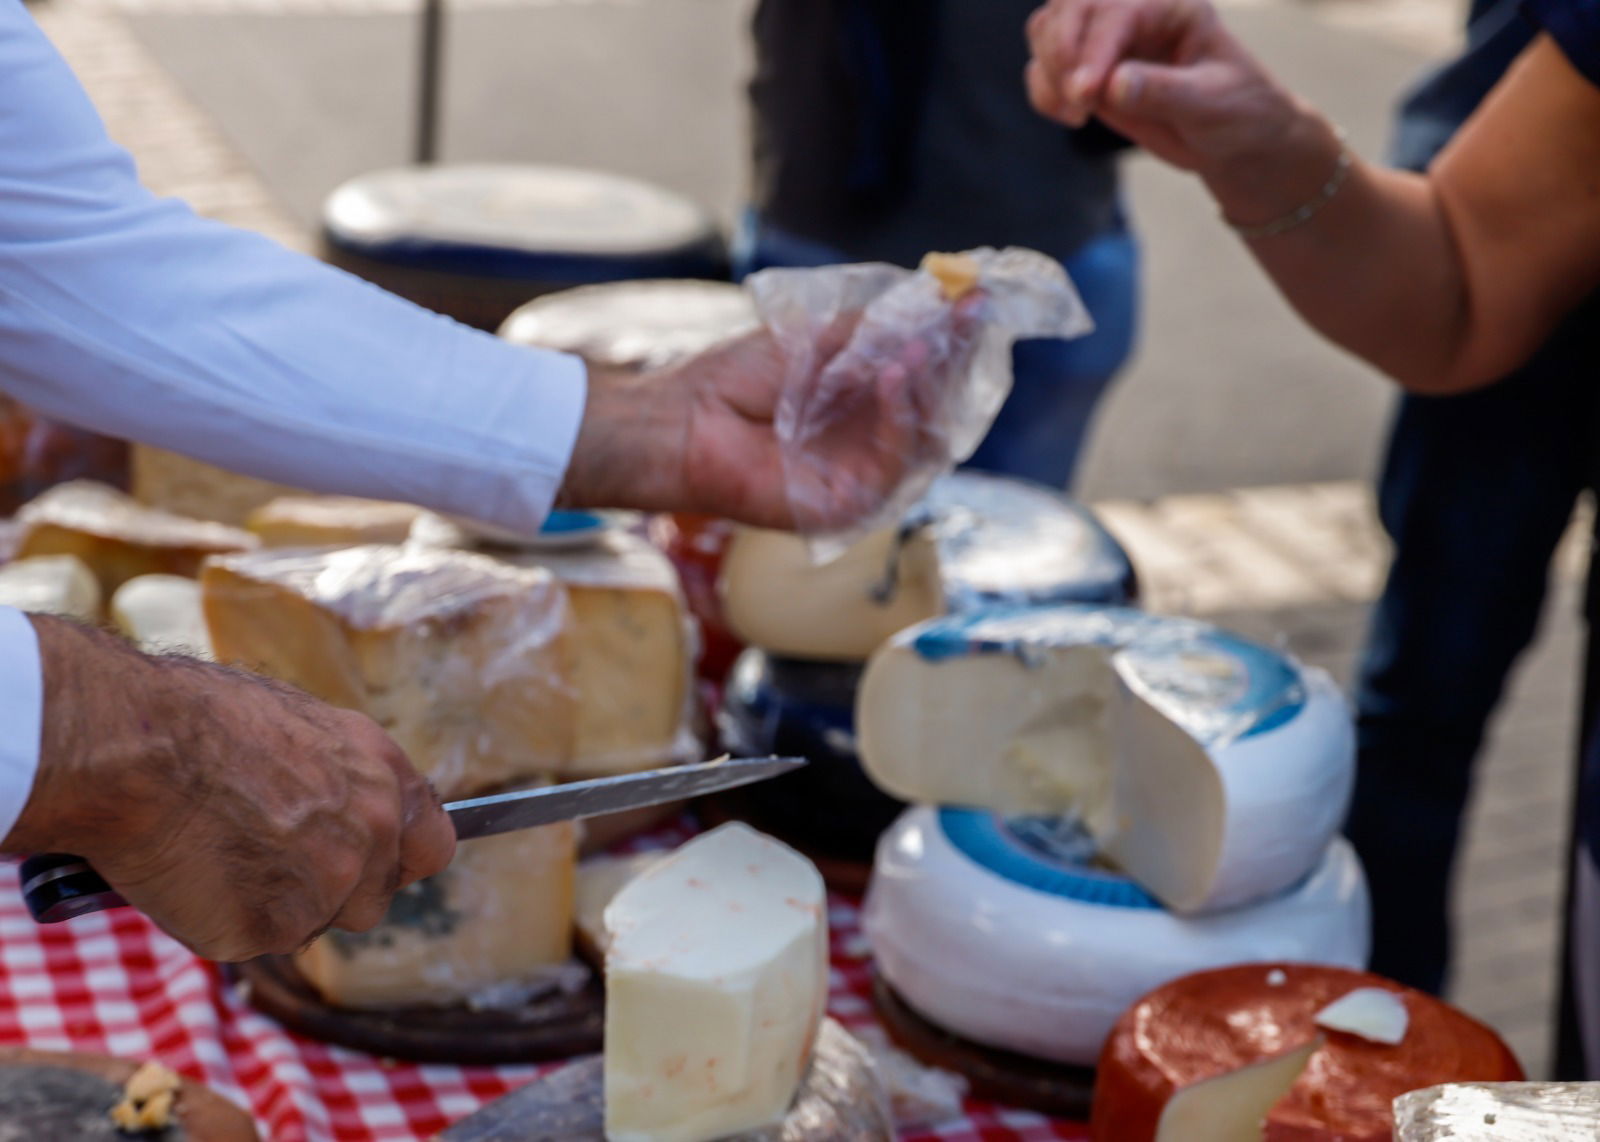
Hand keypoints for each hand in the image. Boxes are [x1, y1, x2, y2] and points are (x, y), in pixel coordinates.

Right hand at [5, 618, 455, 961]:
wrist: (138, 746)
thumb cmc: (200, 719)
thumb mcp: (301, 727)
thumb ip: (340, 780)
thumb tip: (340, 806)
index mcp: (386, 777)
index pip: (434, 847)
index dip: (398, 861)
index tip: (370, 864)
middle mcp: (373, 834)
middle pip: (372, 899)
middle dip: (330, 892)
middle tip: (267, 860)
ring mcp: (327, 887)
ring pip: (313, 924)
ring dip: (276, 908)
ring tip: (219, 856)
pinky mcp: (270, 929)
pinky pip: (253, 941)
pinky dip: (221, 920)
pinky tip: (190, 874)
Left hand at [560, 296, 983, 531]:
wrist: (682, 422)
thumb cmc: (732, 380)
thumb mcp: (811, 338)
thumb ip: (873, 330)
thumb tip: (937, 306)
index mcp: (860, 398)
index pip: (922, 369)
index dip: (952, 337)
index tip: (977, 299)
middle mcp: (867, 437)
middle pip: (937, 404)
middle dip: (955, 360)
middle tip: (967, 319)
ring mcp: (861, 473)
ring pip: (926, 436)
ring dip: (929, 385)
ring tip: (918, 347)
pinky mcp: (849, 505)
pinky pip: (893, 466)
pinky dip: (899, 418)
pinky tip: (892, 377)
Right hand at [1025, 0, 1302, 174]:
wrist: (1231, 136)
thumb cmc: (1234, 111)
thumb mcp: (1212, 104)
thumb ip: (1165, 92)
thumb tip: (1114, 84)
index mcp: (1170, 5)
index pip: (1118, 11)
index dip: (1095, 48)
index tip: (1086, 95)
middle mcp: (1133, 12)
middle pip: (1071, 5)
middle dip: (1061, 50)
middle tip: (1076, 102)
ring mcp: (1107, 39)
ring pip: (1048, 27)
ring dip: (1049, 70)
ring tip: (1076, 112)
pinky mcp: (1088, 68)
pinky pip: (1043, 65)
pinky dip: (1043, 90)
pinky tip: (1071, 117)